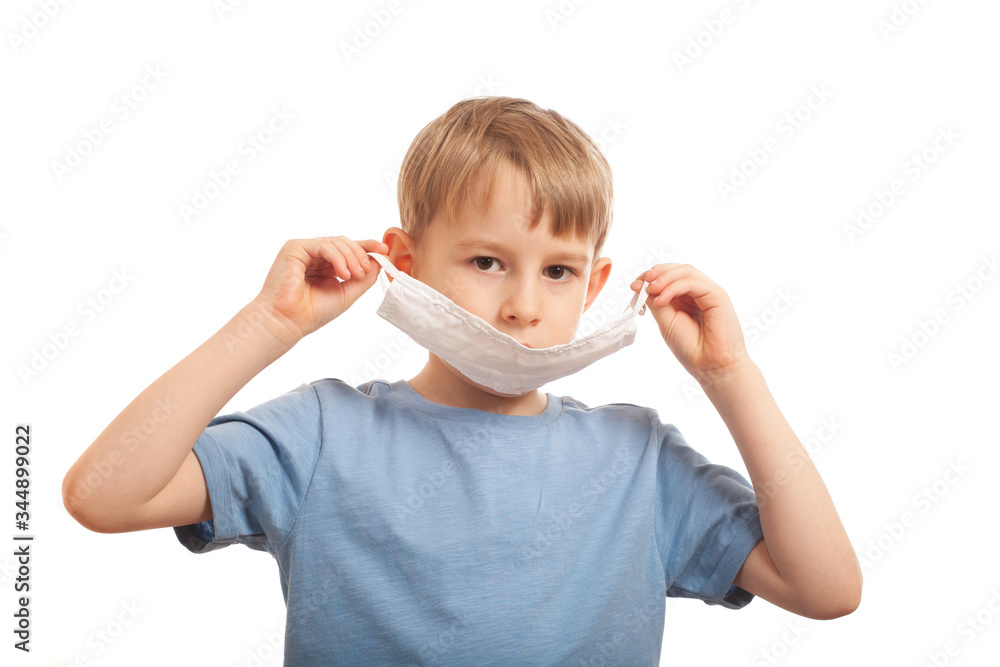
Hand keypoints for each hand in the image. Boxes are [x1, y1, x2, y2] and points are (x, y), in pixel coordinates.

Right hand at [254, 237, 387, 345]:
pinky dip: (338, 257)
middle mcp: (314, 256)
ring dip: (351, 257)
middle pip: (344, 243)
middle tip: (364, 271)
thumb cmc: (311, 312)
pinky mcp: (295, 248)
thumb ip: (363, 278)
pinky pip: (324, 245)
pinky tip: (343, 273)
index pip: (348, 250)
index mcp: (325, 266)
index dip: (367, 247)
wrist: (288, 321)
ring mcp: (304, 251)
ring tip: (353, 275)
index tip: (384, 250)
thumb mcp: (347, 294)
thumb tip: (379, 261)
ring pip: (336, 242)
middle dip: (360, 255)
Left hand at [631, 263, 750, 383]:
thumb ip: (657, 302)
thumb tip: (643, 286)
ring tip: (651, 291)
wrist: (711, 366)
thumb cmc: (691, 348)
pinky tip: (662, 301)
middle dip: (656, 273)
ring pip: (685, 271)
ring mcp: (708, 292)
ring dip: (664, 278)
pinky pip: (693, 283)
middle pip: (677, 270)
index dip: (650, 277)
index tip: (634, 286)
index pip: (668, 276)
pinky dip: (674, 287)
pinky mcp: (717, 296)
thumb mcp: (666, 321)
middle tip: (641, 283)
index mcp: (686, 298)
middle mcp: (697, 293)